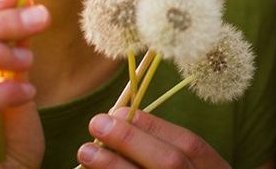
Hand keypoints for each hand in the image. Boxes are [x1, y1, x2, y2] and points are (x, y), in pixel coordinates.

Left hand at [77, 108, 228, 167]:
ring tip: (85, 151)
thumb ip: (157, 149)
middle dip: (132, 141)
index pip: (190, 145)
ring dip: (114, 167)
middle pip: (171, 164)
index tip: (118, 112)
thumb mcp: (182, 166)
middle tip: (96, 123)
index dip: (154, 127)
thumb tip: (117, 118)